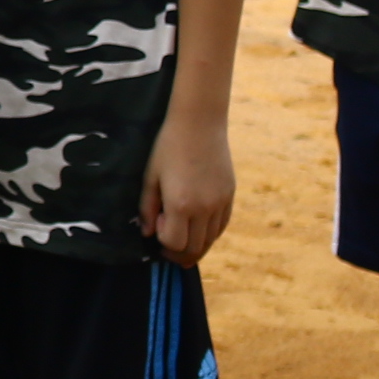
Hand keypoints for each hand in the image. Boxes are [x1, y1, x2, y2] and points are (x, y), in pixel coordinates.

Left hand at [139, 117, 236, 265]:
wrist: (200, 124)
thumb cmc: (169, 147)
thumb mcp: (151, 177)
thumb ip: (148, 209)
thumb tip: (148, 234)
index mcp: (181, 205)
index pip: (175, 243)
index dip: (164, 242)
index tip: (158, 227)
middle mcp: (204, 209)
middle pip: (195, 248)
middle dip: (179, 254)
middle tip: (168, 248)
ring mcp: (220, 204)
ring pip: (210, 240)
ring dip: (195, 246)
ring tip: (183, 240)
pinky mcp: (230, 197)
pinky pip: (221, 226)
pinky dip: (210, 234)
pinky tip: (198, 228)